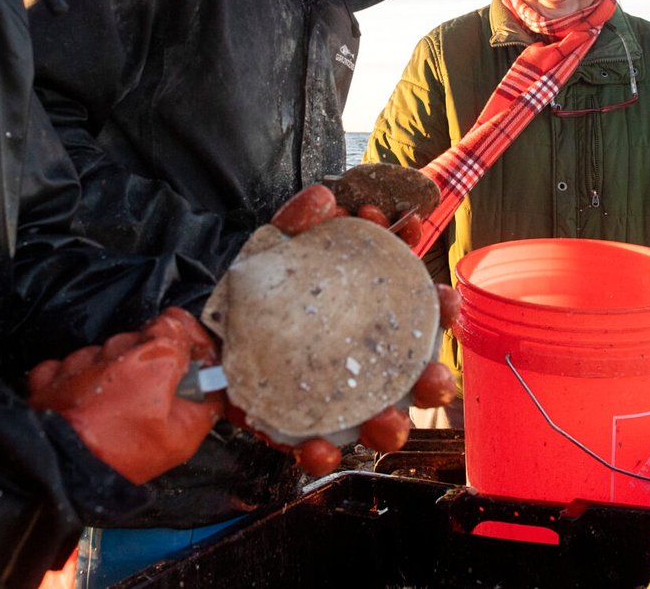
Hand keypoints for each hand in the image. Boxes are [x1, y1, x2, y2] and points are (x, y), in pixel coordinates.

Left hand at [27, 307, 223, 484]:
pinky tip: (82, 406)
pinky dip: (77, 382)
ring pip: (106, 354)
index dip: (185, 340)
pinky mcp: (52, 372)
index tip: (186, 362)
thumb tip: (214, 387)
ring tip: (111, 408)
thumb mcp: (183, 438)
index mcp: (155, 355)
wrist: (64, 470)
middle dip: (148, 362)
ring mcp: (81, 358)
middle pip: (140, 339)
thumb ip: (207, 404)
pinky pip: (71, 367)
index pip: (176, 321)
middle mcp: (117, 346)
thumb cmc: (126, 453)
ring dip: (112, 373)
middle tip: (149, 397)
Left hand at [263, 180, 459, 476]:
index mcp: (369, 317)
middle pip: (414, 378)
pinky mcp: (297, 427)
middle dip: (435, 379)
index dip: (440, 304)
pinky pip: (315, 447)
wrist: (204, 332)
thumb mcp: (278, 247)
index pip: (419, 312)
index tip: (444, 296)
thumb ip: (300, 220)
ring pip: (380, 422)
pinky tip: (318, 446)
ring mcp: (334, 399)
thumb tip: (325, 199)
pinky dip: (320, 450)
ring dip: (392, 425)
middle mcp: (362, 363)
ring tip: (387, 419)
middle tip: (435, 373)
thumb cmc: (259, 291)